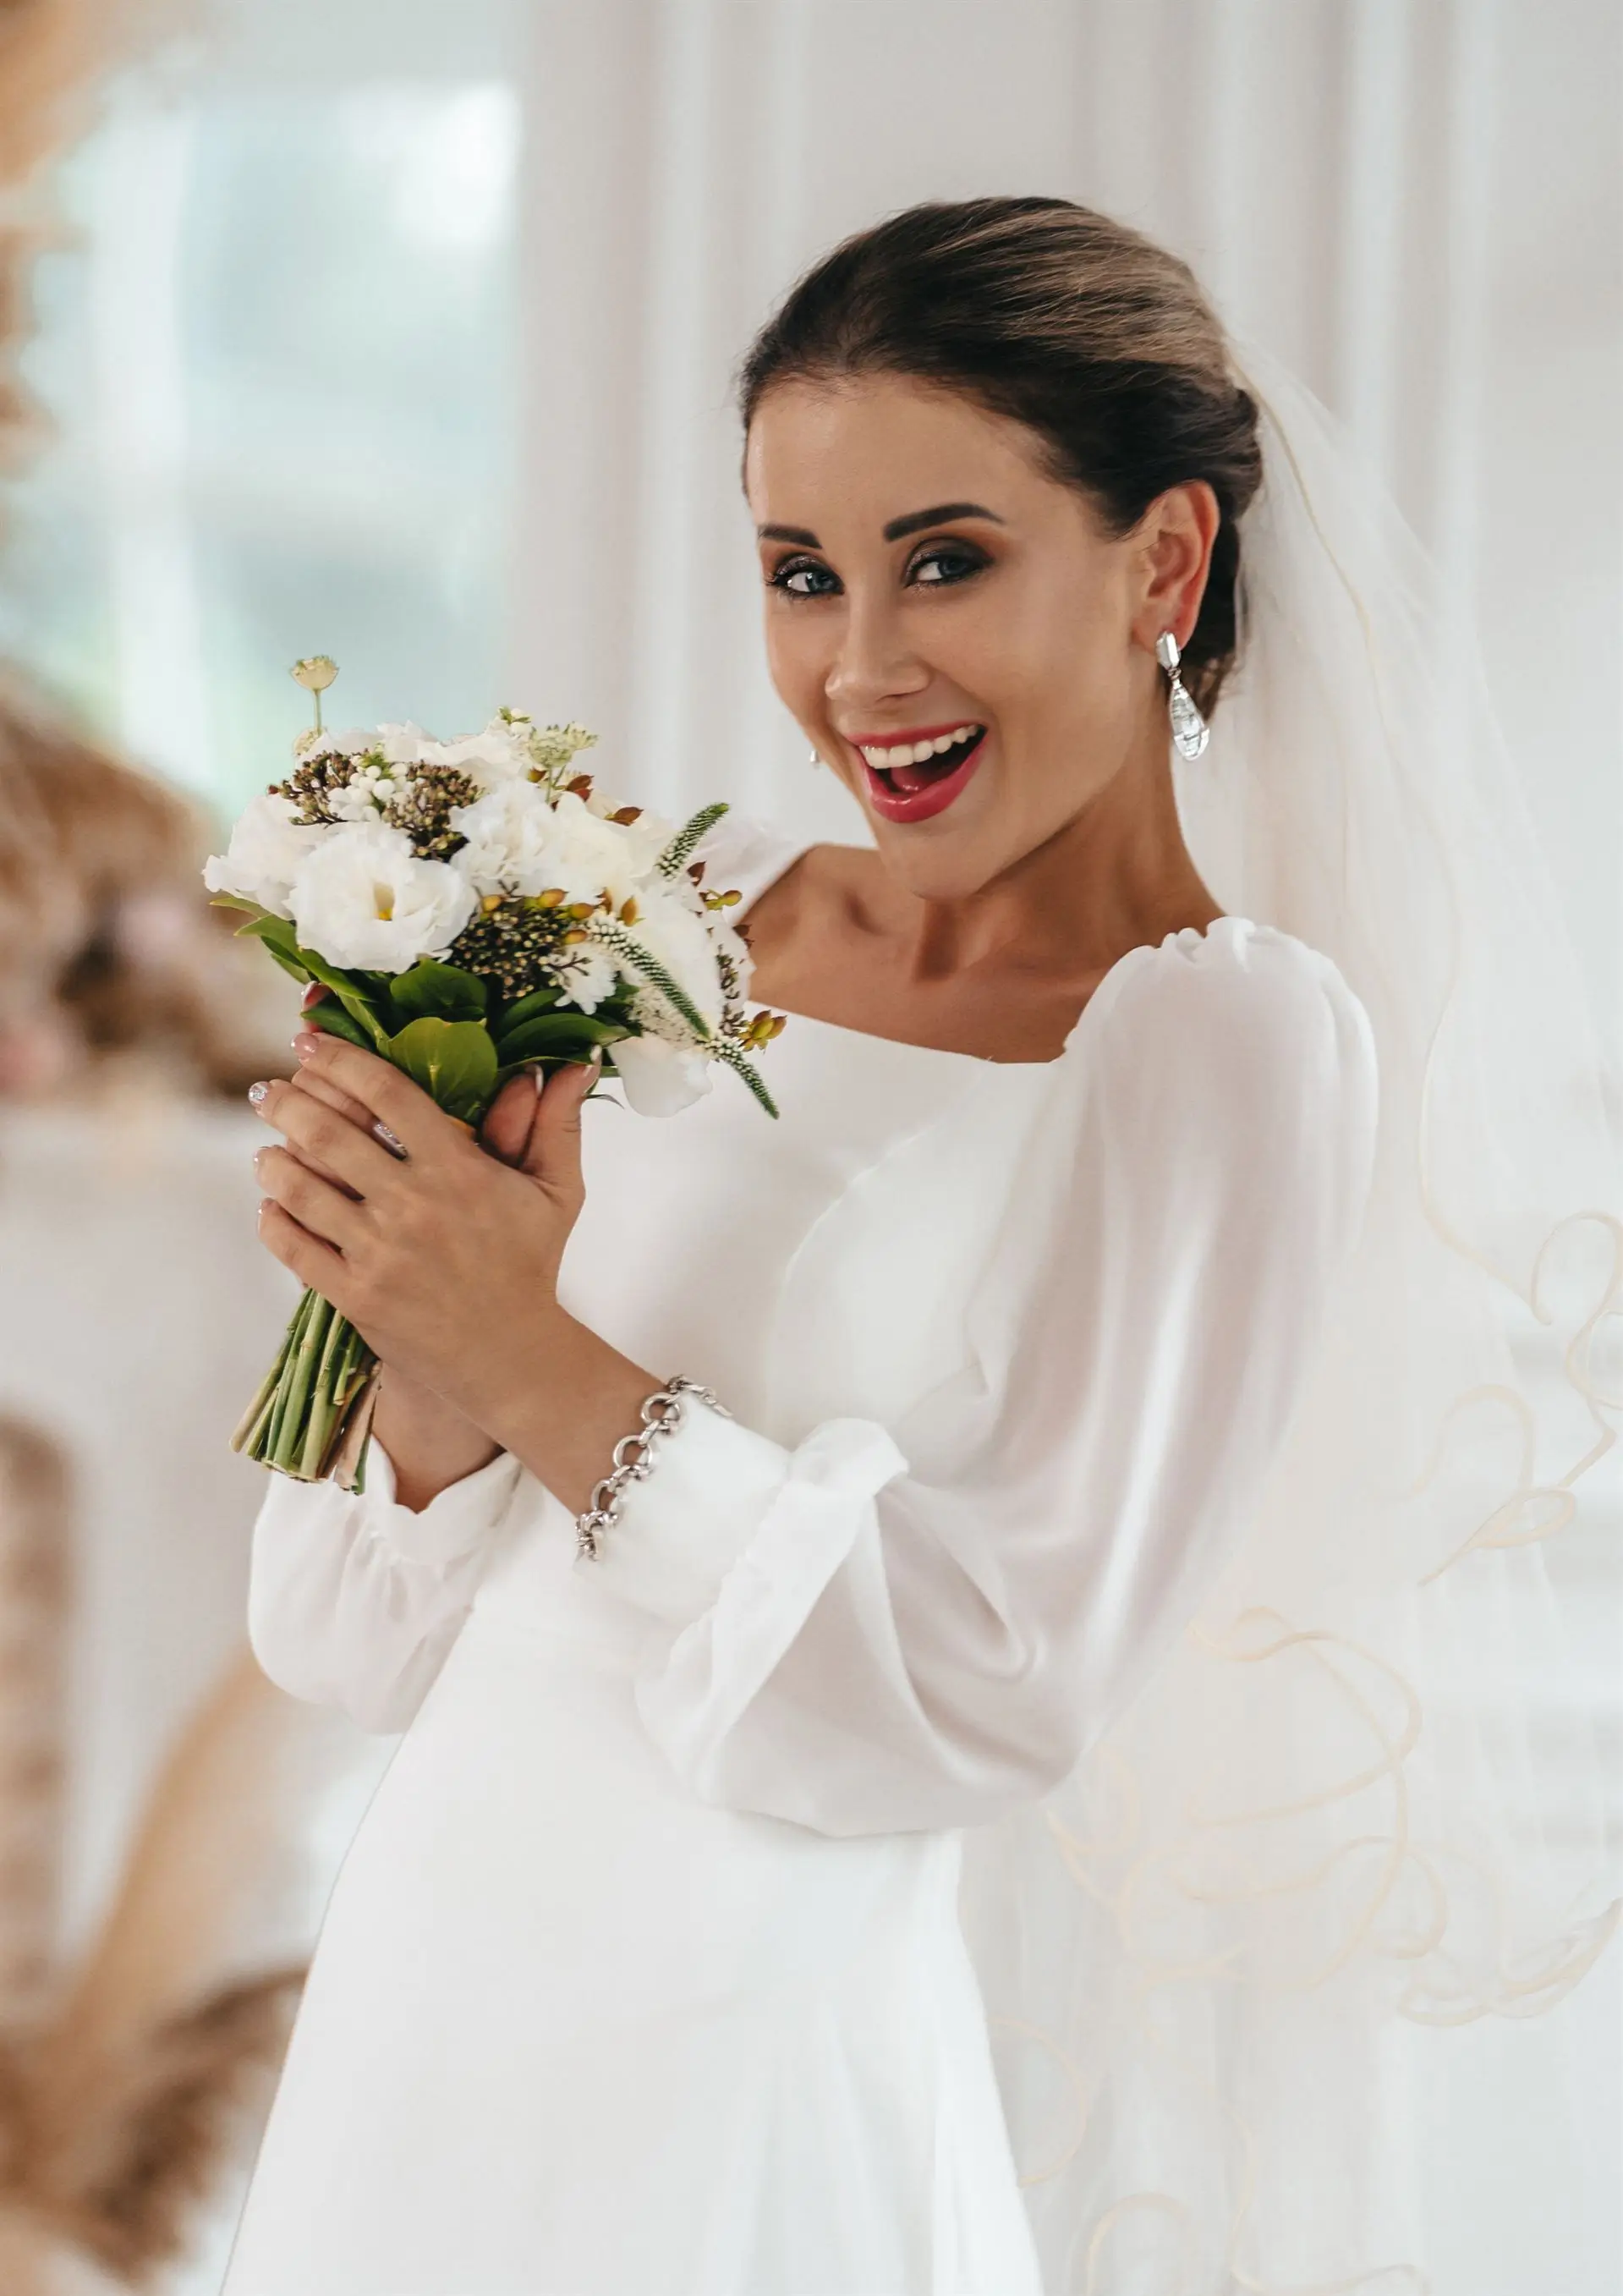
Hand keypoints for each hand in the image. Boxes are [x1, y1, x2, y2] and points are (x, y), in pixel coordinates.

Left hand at [251, 1031, 600, 1438]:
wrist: (511, 1356)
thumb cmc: (531, 1263)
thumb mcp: (557, 1191)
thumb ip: (557, 1121)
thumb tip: (576, 1061)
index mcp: (459, 1170)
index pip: (387, 1094)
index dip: (341, 1059)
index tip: (310, 1042)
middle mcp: (414, 1206)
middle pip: (328, 1133)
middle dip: (287, 1102)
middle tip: (268, 1091)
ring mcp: (380, 1253)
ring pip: (301, 1189)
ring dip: (272, 1161)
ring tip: (266, 1151)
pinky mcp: (356, 1296)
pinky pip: (295, 1247)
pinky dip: (274, 1220)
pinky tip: (271, 1205)